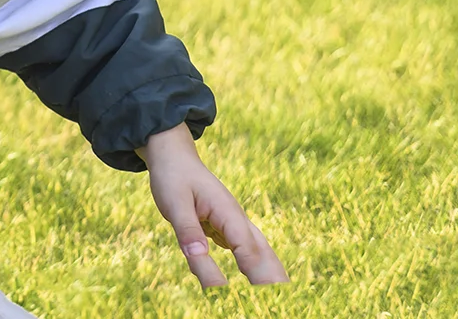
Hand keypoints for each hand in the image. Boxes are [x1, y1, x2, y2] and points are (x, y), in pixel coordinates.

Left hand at [138, 124, 287, 286]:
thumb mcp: (174, 204)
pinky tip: (258, 287)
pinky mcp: (226, 231)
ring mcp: (234, 226)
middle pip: (263, 252)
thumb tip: (198, 256)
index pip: (246, 246)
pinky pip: (243, 254)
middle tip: (283, 299)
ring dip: (268, 275)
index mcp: (227, 212)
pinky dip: (253, 270)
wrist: (173, 158)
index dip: (255, 271)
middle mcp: (237, 220)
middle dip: (273, 277)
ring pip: (258, 253)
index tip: (264, 293)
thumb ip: (187, 231)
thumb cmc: (173, 178)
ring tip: (280, 297)